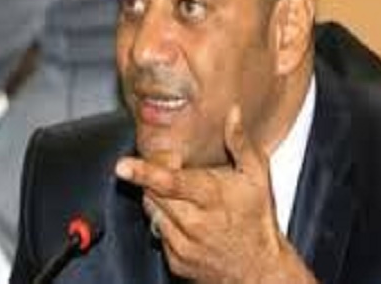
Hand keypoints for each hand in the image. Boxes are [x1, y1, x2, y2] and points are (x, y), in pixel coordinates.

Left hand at [115, 107, 315, 283]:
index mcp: (211, 198)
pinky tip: (188, 219)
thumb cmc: (257, 218)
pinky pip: (158, 232)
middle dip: (157, 177)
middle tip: (175, 170)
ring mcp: (183, 244)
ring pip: (152, 210)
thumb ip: (240, 142)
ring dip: (161, 199)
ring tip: (187, 198)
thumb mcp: (256, 175)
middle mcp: (194, 223)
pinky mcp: (175, 260)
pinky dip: (167, 221)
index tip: (123, 166)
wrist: (258, 268)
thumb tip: (233, 113)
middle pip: (154, 192)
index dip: (145, 172)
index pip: (171, 182)